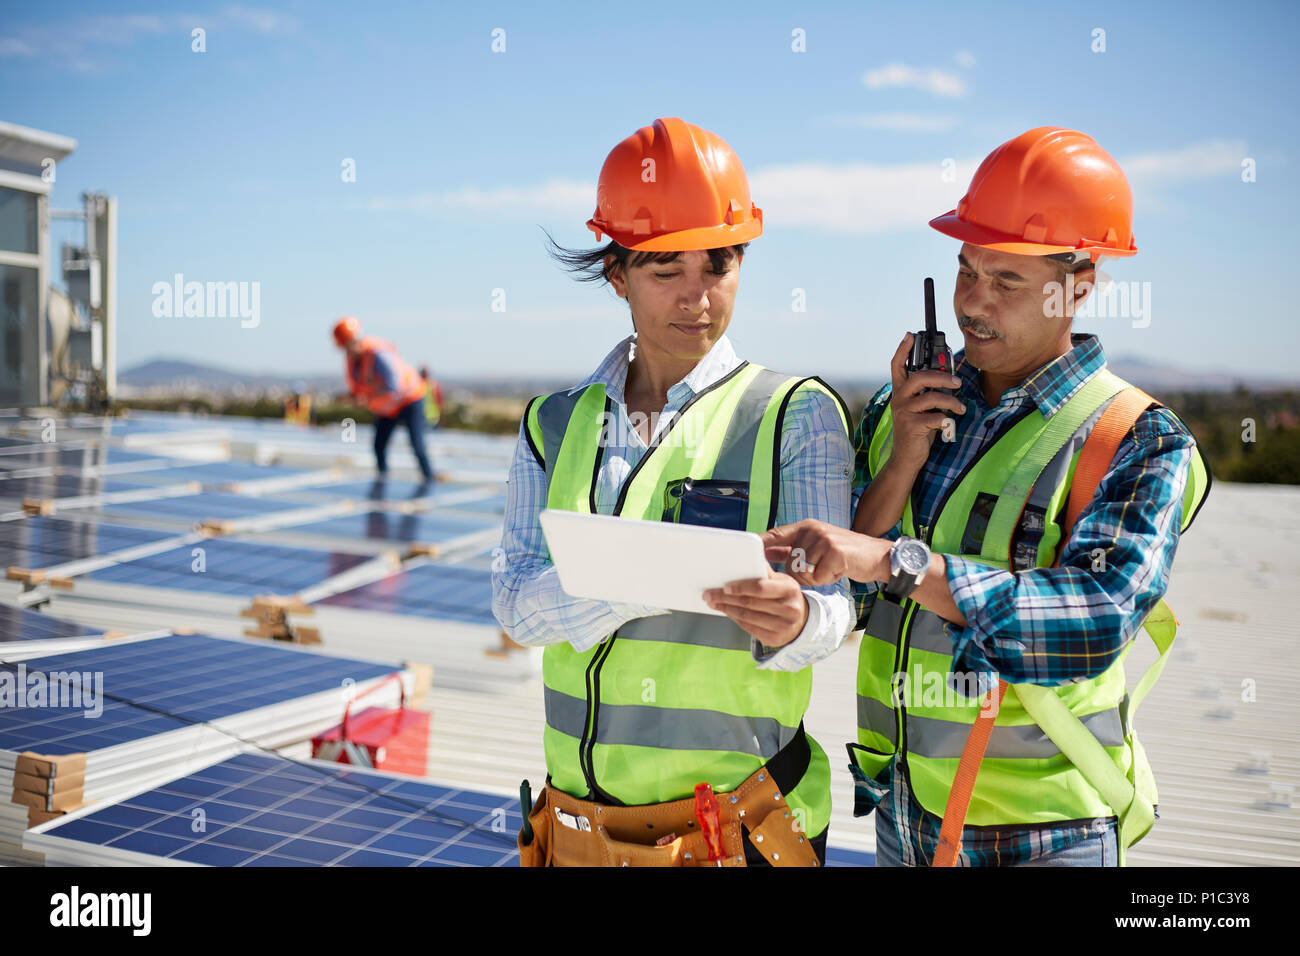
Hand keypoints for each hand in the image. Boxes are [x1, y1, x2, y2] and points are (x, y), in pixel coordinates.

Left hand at [702, 566, 808, 647]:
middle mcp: (788, 609)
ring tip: (713, 602)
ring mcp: (782, 626)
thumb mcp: (782, 581)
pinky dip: (734, 618)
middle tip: (709, 594)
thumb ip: (765, 572)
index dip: (740, 586)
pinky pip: (748, 627)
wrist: (801, 622)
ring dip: (726, 609)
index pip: (760, 587)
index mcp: (789, 589)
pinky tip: (726, 611)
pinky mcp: (774, 639)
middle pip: (749, 603)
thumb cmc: (786, 597)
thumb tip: (747, 557)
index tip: (724, 586)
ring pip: (746, 616)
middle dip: (725, 598)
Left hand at [762, 519, 891, 585]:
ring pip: (802, 572)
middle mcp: (813, 530)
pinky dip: (827, 579)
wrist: (878, 555)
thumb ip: (792, 548)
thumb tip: (766, 553)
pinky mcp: (835, 553)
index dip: (761, 544)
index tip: (746, 554)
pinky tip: (837, 570)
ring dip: (815, 577)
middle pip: (789, 562)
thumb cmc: (845, 553)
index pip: (776, 534)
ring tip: (830, 568)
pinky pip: (817, 577)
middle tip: (820, 569)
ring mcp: (824, 540)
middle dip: (801, 574)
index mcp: (806, 527)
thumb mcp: (817, 546)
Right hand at [889, 333, 965, 471]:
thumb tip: (950, 379)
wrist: (906, 458)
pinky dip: (947, 420)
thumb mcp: (921, 408)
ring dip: (952, 401)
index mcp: (900, 392)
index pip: (897, 366)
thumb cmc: (918, 430)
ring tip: (961, 408)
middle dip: (942, 377)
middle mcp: (899, 399)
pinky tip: (949, 425)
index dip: (902, 349)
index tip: (909, 335)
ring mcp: (904, 412)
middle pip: (919, 377)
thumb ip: (928, 393)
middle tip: (957, 382)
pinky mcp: (912, 425)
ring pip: (932, 397)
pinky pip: (936, 417)